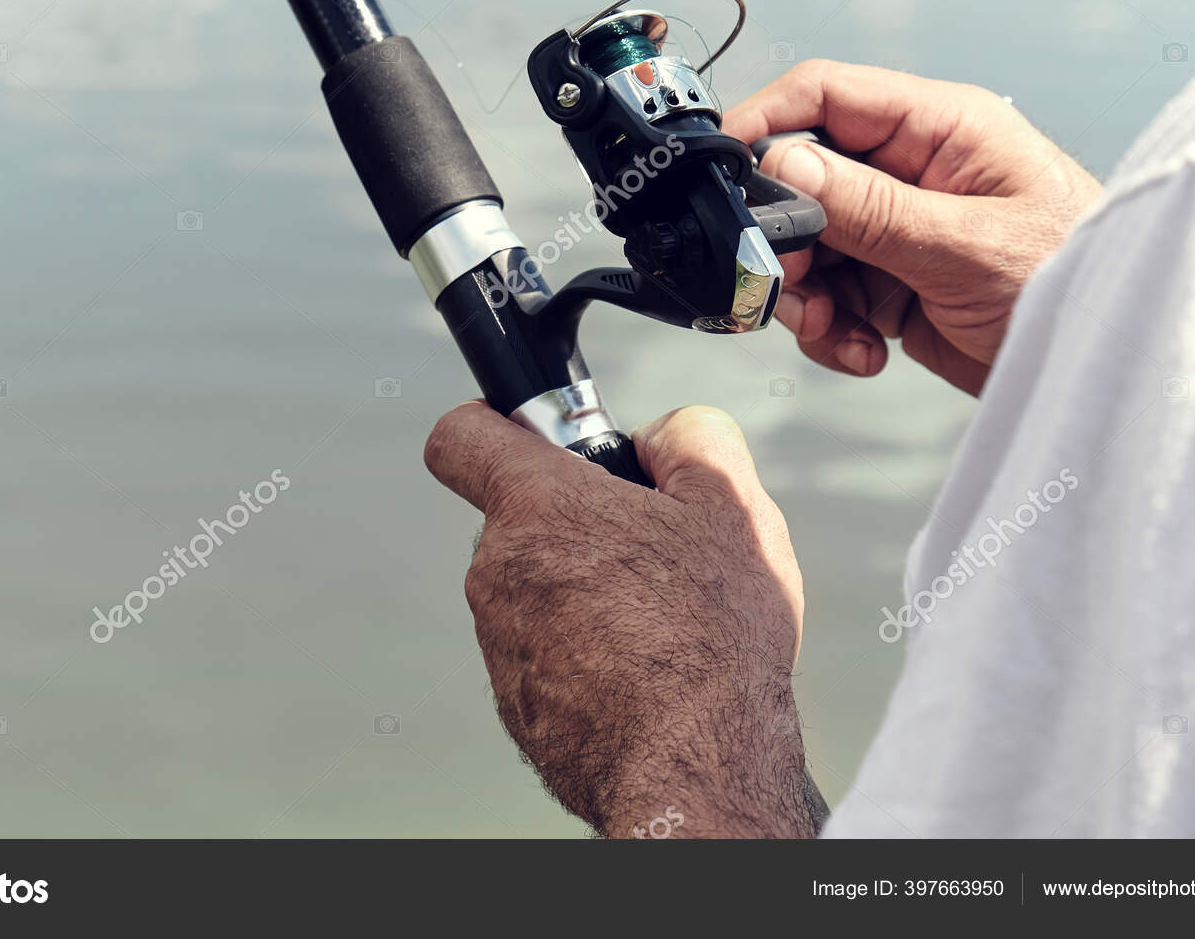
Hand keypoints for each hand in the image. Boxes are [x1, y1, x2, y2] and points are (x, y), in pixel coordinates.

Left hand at [424, 402, 819, 838]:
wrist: (694, 769)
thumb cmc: (710, 644)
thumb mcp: (732, 507)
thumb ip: (692, 438)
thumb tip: (662, 435)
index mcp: (539, 506)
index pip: (462, 436)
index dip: (494, 424)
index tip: (531, 435)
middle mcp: (498, 570)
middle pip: (519, 515)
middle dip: (575, 520)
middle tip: (646, 547)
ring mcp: (499, 640)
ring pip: (533, 585)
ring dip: (581, 587)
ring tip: (657, 617)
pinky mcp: (513, 699)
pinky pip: (541, 648)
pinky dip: (580, 648)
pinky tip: (641, 668)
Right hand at [725, 60, 1103, 394]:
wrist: (1107, 369)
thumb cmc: (1074, 283)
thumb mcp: (966, 246)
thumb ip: (870, 208)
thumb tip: (785, 165)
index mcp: (941, 129)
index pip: (827, 94)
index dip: (765, 122)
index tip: (721, 167)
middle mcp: (913, 171)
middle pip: (802, 179)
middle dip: (784, 238)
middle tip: (788, 284)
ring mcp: (900, 229)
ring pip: (806, 247)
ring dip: (804, 298)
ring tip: (835, 332)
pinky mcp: (894, 284)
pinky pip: (829, 297)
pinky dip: (832, 331)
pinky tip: (866, 353)